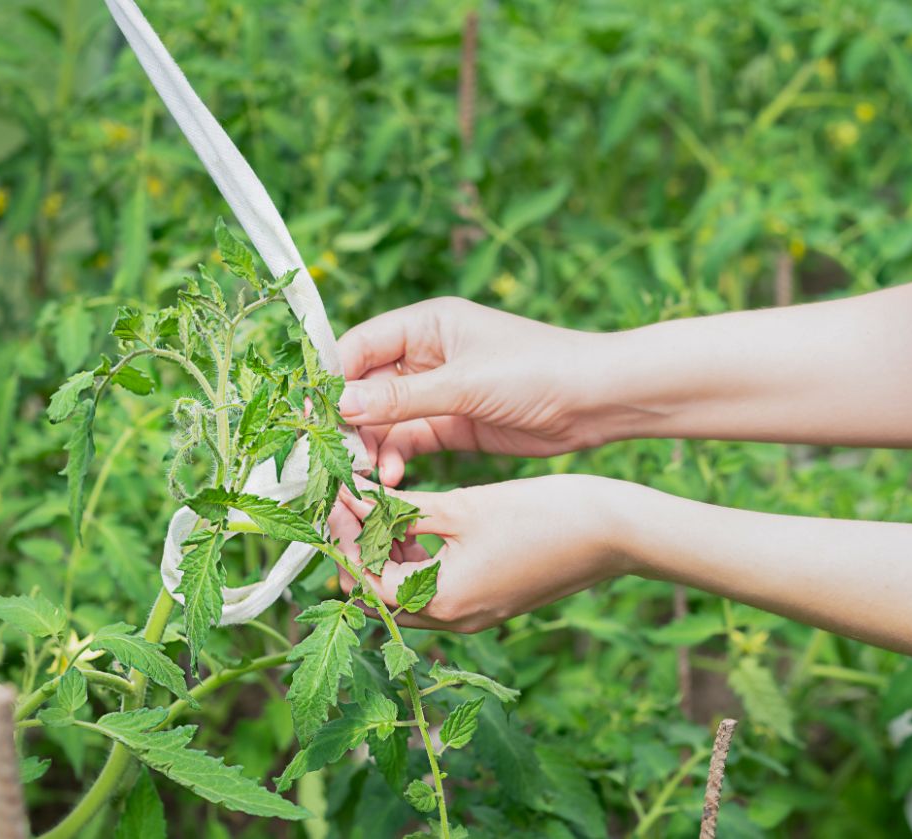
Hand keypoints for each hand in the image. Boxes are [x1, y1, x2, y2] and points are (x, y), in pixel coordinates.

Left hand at [327, 474, 632, 632]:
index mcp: (442, 600)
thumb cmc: (542, 514)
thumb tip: (355, 499)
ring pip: (406, 594)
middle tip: (352, 502)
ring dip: (388, 555)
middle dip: (360, 550)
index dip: (344, 536)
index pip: (365, 578)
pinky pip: (436, 590)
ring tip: (383, 506)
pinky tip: (419, 522)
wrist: (612, 531)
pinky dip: (418, 560)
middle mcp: (454, 620)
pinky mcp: (490, 602)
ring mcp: (474, 615)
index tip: (337, 496)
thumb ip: (403, 509)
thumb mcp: (462, 506)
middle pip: (380, 596)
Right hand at [337, 298, 601, 484]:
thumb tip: (340, 406)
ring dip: (372, 447)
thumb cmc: (537, 371)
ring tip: (369, 476)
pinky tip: (393, 480)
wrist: (598, 401)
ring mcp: (439, 391)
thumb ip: (402, 397)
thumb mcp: (466, 384)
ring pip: (384, 420)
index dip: (332, 379)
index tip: (313, 416)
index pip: (359, 346)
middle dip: (349, 423)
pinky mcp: (453, 424)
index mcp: (427, 325)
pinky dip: (395, 458)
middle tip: (337, 458)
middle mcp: (427, 355)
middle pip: (366, 387)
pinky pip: (409, 441)